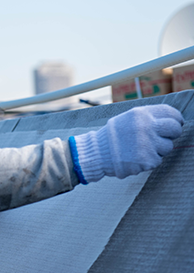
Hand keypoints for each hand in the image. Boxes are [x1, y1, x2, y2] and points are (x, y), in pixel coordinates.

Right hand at [69, 104, 183, 183]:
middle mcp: (146, 127)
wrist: (97, 153)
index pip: (171, 113)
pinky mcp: (147, 160)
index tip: (175, 123)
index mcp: (141, 114)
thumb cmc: (113, 136)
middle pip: (175, 129)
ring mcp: (147, 144)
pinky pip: (158, 159)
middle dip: (172, 133)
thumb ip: (147, 117)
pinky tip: (136, 157)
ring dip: (159, 149)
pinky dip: (149, 160)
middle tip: (163, 137)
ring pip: (168, 146)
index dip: (176, 119)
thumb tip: (171, 119)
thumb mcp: (127, 118)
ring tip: (141, 148)